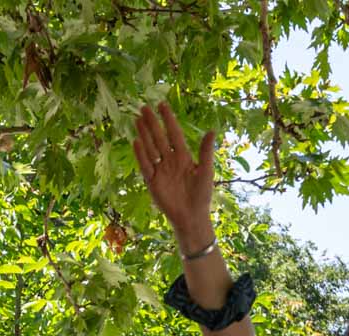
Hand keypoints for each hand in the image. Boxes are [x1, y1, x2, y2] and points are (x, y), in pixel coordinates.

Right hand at [132, 102, 216, 248]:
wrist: (191, 217)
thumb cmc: (202, 195)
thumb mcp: (206, 171)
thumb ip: (206, 152)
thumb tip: (211, 131)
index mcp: (184, 156)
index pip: (174, 134)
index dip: (168, 119)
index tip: (162, 105)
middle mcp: (170, 160)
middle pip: (159, 138)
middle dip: (152, 123)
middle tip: (144, 107)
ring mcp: (160, 170)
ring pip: (151, 148)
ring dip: (144, 134)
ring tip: (137, 120)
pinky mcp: (152, 182)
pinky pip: (145, 165)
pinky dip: (141, 154)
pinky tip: (136, 141)